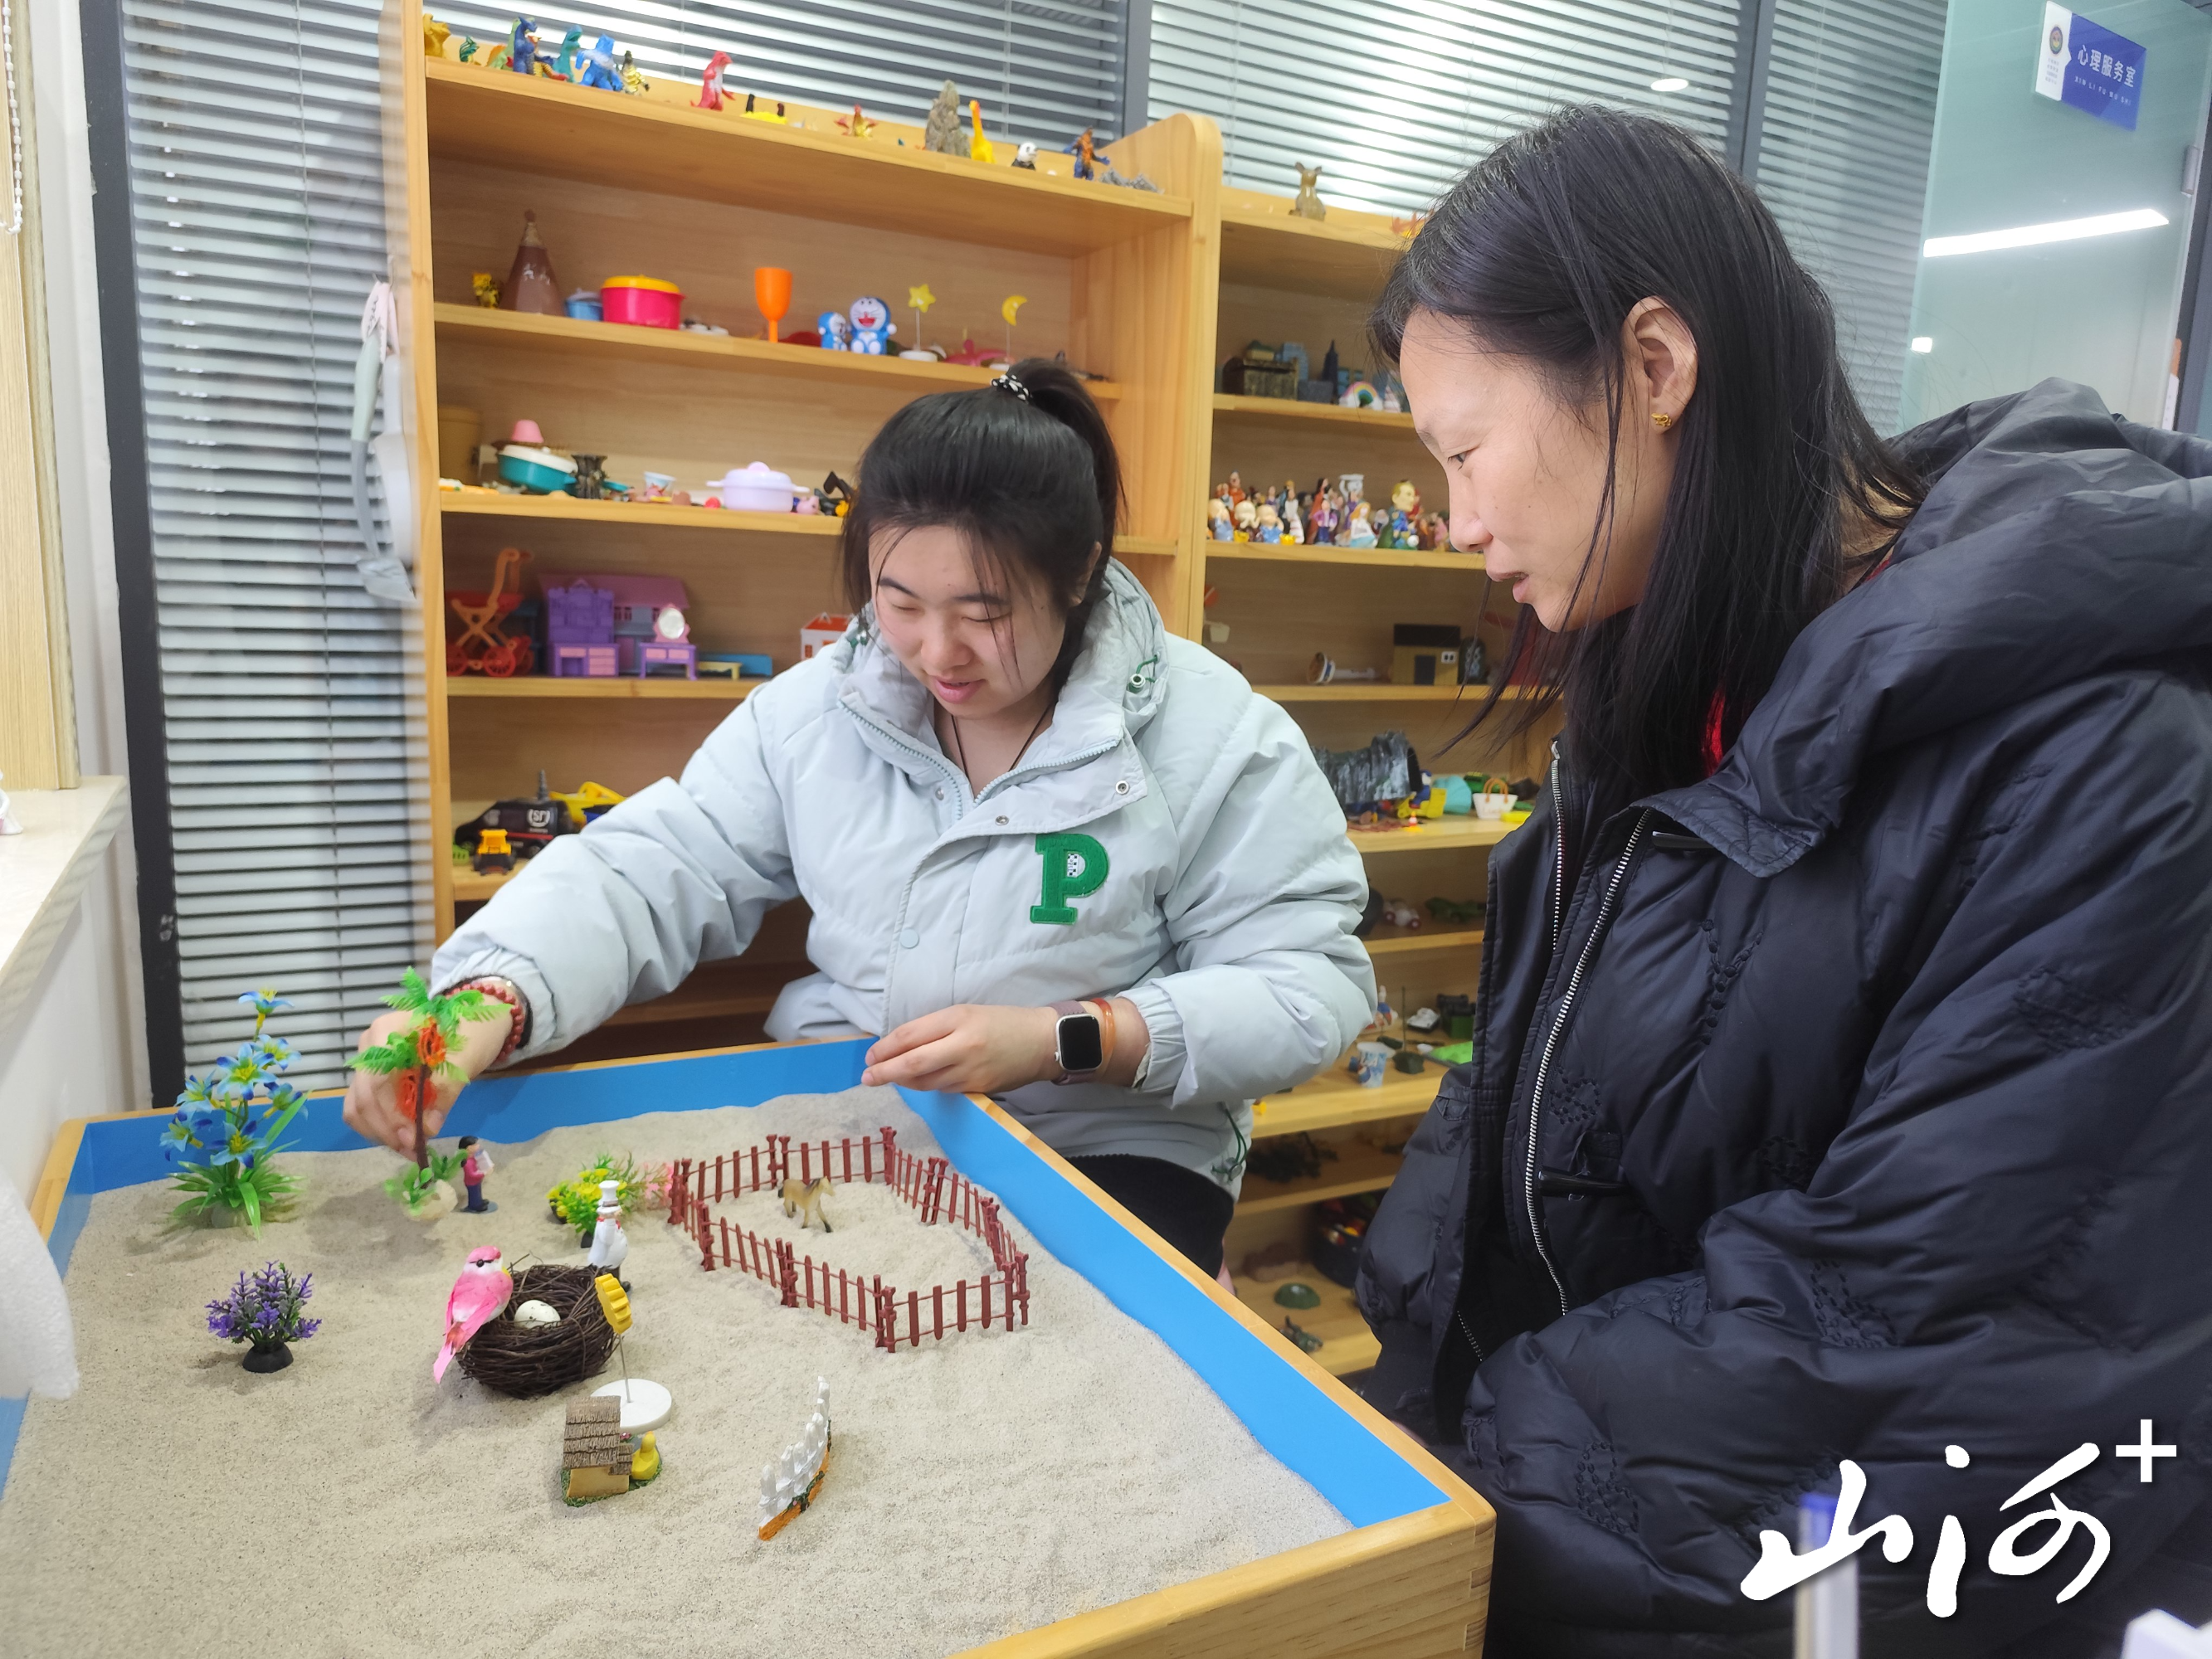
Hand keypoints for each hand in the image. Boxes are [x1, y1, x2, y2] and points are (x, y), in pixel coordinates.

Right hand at [340, 1004, 511, 1154]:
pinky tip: (404, 1138)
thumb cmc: (471, 1031)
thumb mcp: (466, 1056)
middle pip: (363, 1096)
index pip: (377, 1079)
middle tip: (414, 1150)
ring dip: (380, 1132)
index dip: (391, 1113)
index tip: (413, 1137)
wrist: (473, 1020)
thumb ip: (445, 1089)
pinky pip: (365, 1108)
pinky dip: (381, 1127)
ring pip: (358, 1107)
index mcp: (387, 1031)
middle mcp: (369, 1047)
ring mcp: (368, 1063)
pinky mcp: (373, 1079)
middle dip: (387, 1129)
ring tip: (410, 1148)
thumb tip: (429, 1128)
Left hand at [861, 1004, 1057, 1094]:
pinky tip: (917, 1081)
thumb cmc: (1002, 1022)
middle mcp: (962, 1046)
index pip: (911, 1035)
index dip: (885, 1048)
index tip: (870, 1055)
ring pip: (925, 1082)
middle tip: (867, 1077)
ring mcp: (970, 1071)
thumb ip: (935, 1028)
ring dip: (902, 1081)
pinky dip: (925, 1085)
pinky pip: (942, 1089)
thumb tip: (900, 1045)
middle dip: (884, 1072)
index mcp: (958, 1019)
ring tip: (888, 1078)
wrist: (1042, 1042)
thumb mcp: (966, 1013)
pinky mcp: (977, 1089)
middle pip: (913, 1064)